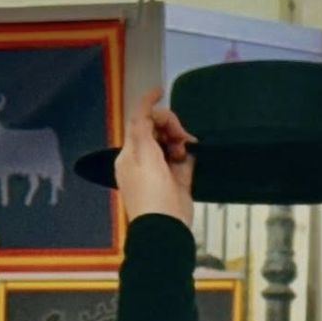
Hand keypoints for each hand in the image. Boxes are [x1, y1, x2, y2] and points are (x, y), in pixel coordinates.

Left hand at [114, 87, 195, 227]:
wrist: (165, 230)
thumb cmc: (151, 196)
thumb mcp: (143, 157)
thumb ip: (143, 130)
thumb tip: (146, 112)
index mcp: (131, 153)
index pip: (138, 121)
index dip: (148, 104)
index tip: (161, 91)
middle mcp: (145, 159)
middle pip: (157, 130)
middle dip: (170, 126)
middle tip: (182, 137)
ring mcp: (162, 171)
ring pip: (172, 144)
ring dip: (180, 140)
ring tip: (185, 150)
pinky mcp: (179, 183)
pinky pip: (185, 162)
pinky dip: (188, 156)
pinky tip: (190, 157)